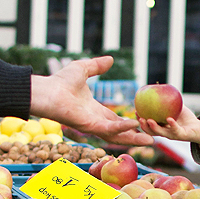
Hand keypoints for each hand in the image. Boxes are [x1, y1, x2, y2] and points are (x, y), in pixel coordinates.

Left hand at [30, 56, 150, 145]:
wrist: (47, 90)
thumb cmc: (60, 81)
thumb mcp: (83, 69)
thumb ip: (97, 66)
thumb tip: (110, 59)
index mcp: (93, 110)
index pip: (115, 120)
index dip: (128, 123)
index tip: (142, 123)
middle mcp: (94, 121)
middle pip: (119, 132)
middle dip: (136, 136)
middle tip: (152, 138)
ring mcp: (92, 125)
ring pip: (117, 135)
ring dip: (133, 138)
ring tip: (150, 139)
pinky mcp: (90, 126)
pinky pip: (109, 128)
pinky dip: (122, 127)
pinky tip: (135, 124)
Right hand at [137, 105, 199, 151]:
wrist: (197, 127)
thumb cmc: (185, 117)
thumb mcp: (175, 107)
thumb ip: (167, 99)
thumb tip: (159, 85)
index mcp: (161, 126)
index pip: (148, 124)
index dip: (141, 120)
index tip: (135, 112)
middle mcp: (164, 132)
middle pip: (151, 131)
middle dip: (144, 125)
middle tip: (139, 118)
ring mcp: (172, 135)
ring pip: (161, 132)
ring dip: (154, 127)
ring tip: (149, 120)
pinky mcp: (181, 135)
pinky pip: (175, 130)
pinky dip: (172, 124)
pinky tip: (169, 119)